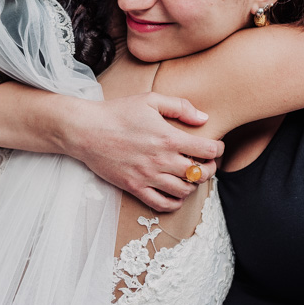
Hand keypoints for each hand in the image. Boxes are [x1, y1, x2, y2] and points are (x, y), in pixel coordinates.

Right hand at [67, 93, 223, 211]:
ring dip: (192, 185)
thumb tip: (203, 119)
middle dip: (208, 169)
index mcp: (168, 138)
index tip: (214, 147)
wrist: (86, 130)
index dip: (217, 149)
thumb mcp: (149, 100)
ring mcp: (148, 176)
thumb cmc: (117, 112)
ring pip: (184, 191)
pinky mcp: (135, 187)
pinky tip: (174, 193)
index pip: (208, 151)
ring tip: (188, 176)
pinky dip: (174, 202)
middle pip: (200, 174)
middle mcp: (161, 160)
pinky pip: (162, 204)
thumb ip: (179, 107)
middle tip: (205, 163)